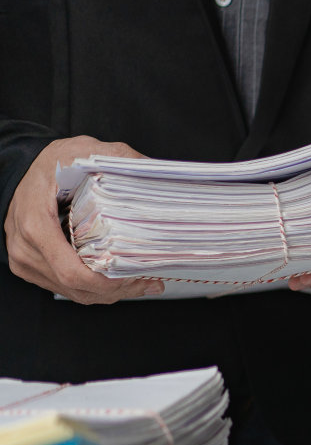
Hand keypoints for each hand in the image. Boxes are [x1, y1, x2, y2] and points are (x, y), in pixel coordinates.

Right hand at [4, 137, 163, 303]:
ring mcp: (25, 259)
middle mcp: (26, 247)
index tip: (136, 278)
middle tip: (149, 283)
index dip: (106, 284)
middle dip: (116, 290)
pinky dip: (92, 289)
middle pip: (76, 287)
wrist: (25, 168)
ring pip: (72, 292)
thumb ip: (119, 159)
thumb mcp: (84, 151)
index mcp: (36, 224)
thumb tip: (152, 170)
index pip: (72, 272)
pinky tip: (116, 280)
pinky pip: (64, 287)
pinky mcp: (30, 265)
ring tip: (140, 283)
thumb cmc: (52, 163)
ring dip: (108, 293)